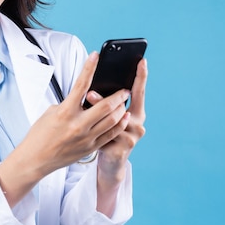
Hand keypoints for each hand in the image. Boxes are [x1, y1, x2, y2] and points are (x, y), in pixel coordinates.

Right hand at [0, 52, 131, 205]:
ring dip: (121, 109)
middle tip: (124, 88)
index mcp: (65, 112)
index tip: (95, 55)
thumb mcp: (51, 112)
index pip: (80, 85)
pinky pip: (110, 134)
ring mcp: (86, 138)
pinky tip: (123, 117)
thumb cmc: (40, 134)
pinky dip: (119, 124)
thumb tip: (85, 96)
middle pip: (106, 106)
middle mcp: (77, 125)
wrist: (36, 159)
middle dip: (118, 95)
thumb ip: (70, 103)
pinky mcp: (90, 148)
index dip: (89, 68)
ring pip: (112, 121)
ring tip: (124, 101)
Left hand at [89, 58, 147, 185]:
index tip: (142, 61)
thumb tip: (93, 88)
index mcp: (137, 113)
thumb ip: (106, 104)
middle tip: (92, 90)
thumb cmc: (108, 134)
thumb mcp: (110, 117)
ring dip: (97, 108)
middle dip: (107, 96)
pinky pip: (104, 135)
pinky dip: (92, 129)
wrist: (111, 163)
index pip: (139, 91)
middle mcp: (138, 124)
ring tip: (87, 98)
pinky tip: (83, 127)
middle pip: (122, 104)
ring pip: (112, 119)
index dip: (141, 76)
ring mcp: (131, 137)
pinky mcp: (121, 149)